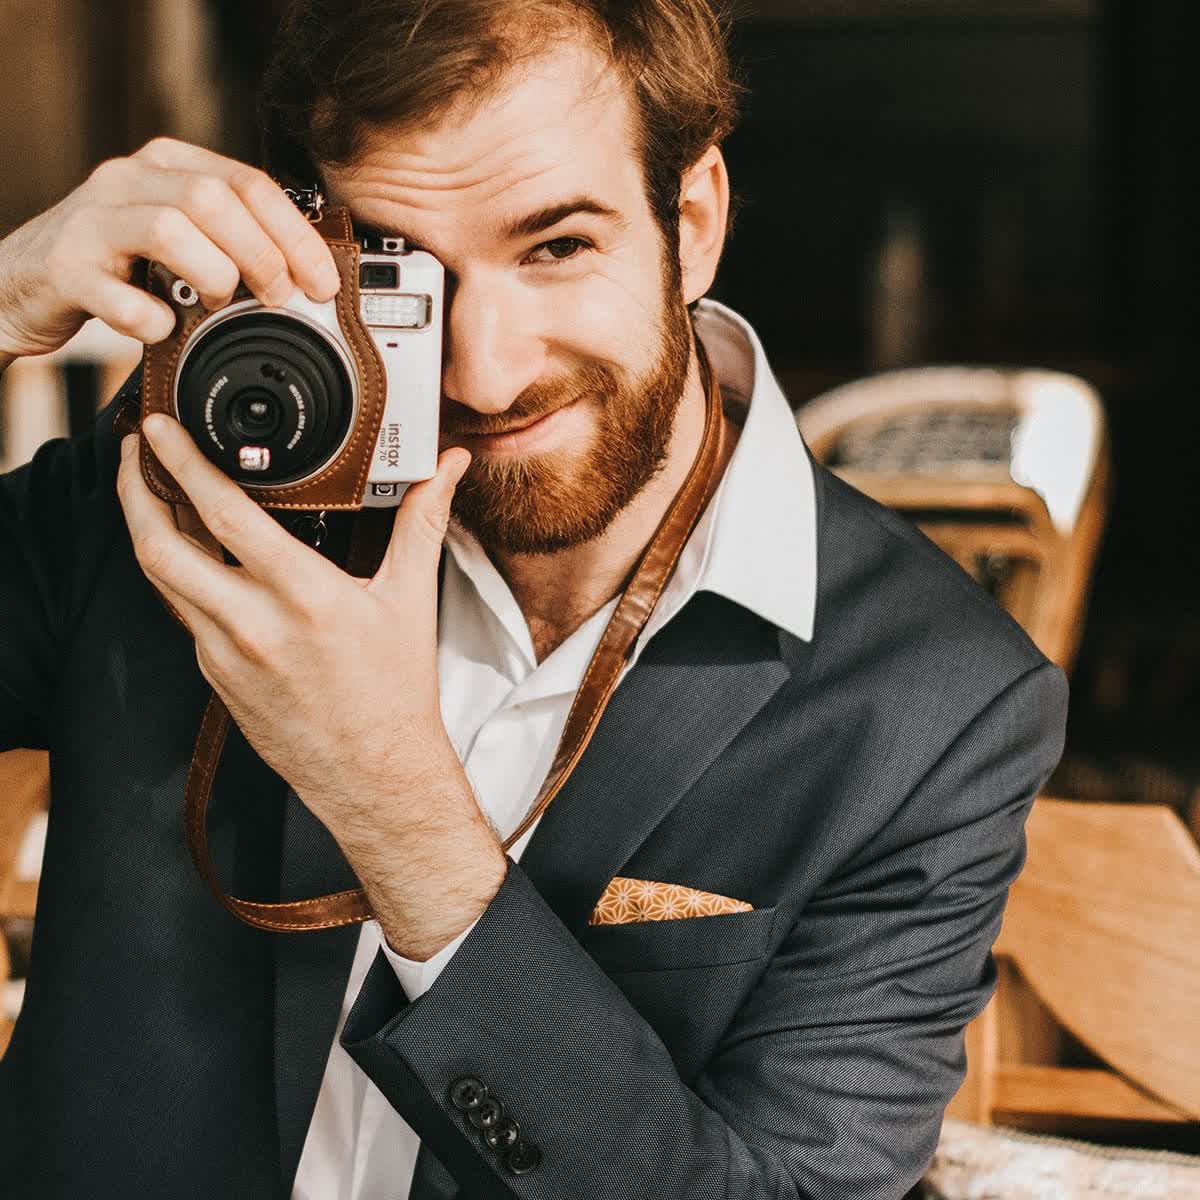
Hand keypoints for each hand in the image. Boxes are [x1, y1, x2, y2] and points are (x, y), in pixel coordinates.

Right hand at [0, 136, 339, 359]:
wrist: (18, 285)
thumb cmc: (114, 266)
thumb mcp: (178, 241)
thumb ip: (230, 241)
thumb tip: (305, 278)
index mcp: (168, 166)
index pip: (249, 183)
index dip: (296, 235)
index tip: (323, 283)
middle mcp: (128, 180)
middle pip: (213, 200)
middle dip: (262, 254)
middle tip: (279, 298)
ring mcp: (91, 220)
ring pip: (169, 228)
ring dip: (212, 276)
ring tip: (218, 304)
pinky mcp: (65, 268)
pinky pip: (118, 293)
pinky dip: (151, 319)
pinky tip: (162, 329)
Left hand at [116, 414, 506, 956]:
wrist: (374, 773)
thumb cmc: (395, 692)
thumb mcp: (412, 599)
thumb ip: (422, 521)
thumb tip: (448, 467)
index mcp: (305, 596)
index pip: (224, 514)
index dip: (184, 463)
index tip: (162, 427)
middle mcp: (253, 624)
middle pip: (159, 545)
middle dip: (135, 487)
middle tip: (137, 446)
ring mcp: (225, 653)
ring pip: (159, 578)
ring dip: (145, 526)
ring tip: (149, 487)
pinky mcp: (214, 676)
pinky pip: (182, 611)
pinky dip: (176, 571)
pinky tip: (188, 550)